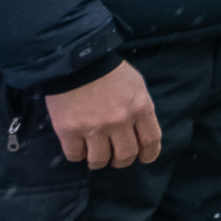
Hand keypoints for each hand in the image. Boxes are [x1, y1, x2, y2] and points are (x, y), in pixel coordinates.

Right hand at [45, 60, 160, 168]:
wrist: (75, 59)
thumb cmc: (108, 70)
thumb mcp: (135, 85)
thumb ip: (139, 108)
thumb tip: (139, 131)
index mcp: (140, 108)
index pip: (150, 141)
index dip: (148, 155)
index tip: (143, 158)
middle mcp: (120, 121)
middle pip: (126, 156)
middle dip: (121, 161)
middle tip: (115, 158)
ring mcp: (94, 127)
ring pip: (99, 160)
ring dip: (98, 161)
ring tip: (94, 155)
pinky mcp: (69, 130)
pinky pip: (75, 155)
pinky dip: (77, 154)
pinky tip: (78, 146)